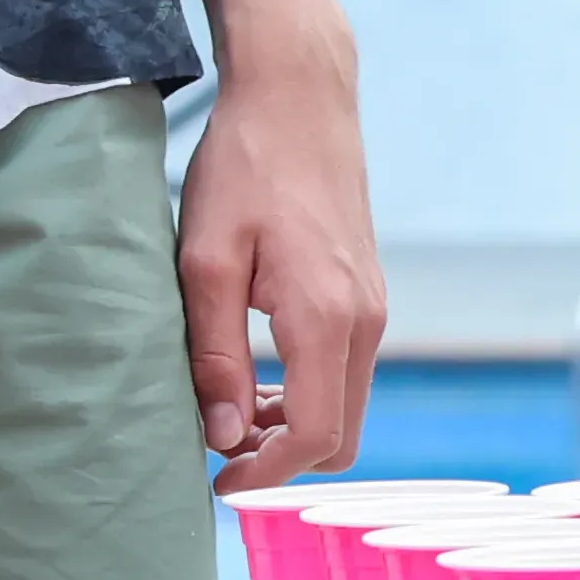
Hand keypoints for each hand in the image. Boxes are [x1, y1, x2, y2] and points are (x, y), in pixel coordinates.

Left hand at [171, 46, 382, 481]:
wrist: (299, 97)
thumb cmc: (243, 168)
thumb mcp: (206, 261)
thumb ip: (216, 353)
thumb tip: (223, 434)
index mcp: (327, 317)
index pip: (314, 435)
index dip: (267, 474)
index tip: (217, 482)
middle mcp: (365, 321)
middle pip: (340, 434)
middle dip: (281, 458)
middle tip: (215, 448)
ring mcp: (373, 307)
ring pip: (343, 405)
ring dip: (290, 424)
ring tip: (223, 408)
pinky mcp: (366, 294)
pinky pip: (344, 370)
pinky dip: (304, 391)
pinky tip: (252, 371)